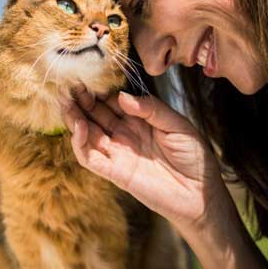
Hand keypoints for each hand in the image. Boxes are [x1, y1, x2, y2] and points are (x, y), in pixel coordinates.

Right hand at [62, 88, 226, 230]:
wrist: (201, 194)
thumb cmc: (194, 157)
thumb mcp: (178, 125)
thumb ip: (152, 109)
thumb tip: (122, 97)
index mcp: (139, 120)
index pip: (112, 101)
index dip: (100, 89)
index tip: (88, 74)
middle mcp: (124, 134)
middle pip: (95, 114)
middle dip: (81, 100)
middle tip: (69, 84)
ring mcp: (117, 153)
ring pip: (87, 134)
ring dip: (74, 118)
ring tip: (66, 101)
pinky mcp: (114, 172)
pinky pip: (90, 158)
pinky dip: (79, 143)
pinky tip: (79, 127)